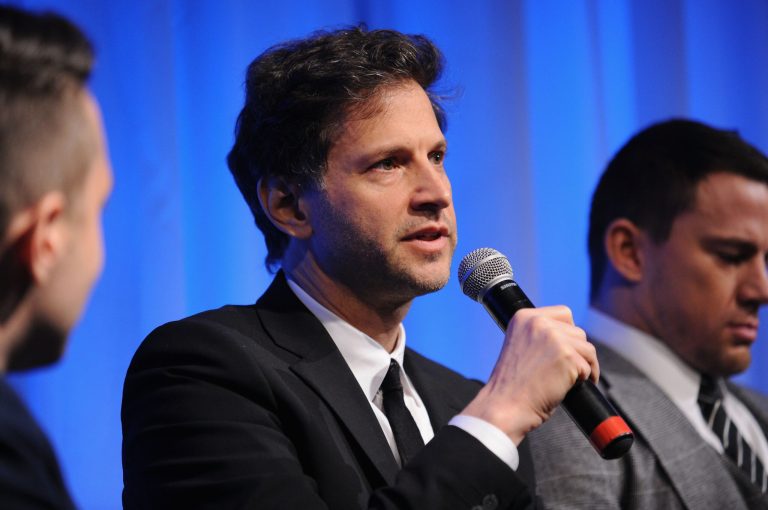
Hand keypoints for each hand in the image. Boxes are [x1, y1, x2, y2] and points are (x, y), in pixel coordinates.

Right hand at [461, 306, 597, 443]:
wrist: (505, 406)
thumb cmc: (512, 384)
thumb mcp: (520, 346)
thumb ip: (540, 336)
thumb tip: (571, 337)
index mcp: (524, 317)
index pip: (563, 314)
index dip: (568, 333)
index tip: (564, 350)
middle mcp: (539, 322)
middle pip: (578, 331)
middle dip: (577, 352)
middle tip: (569, 369)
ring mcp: (554, 338)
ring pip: (587, 348)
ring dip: (585, 365)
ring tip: (572, 380)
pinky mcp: (567, 356)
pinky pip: (589, 367)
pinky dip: (585, 379)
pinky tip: (570, 387)